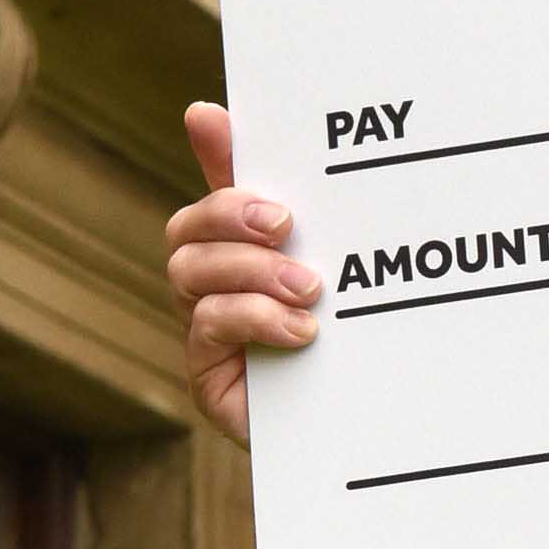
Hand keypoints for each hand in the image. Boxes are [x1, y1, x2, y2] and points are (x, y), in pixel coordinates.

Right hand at [167, 105, 322, 438]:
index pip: (219, 188)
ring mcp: (204, 327)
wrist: (359, 432)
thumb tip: (287, 145)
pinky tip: (299, 329)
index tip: (208, 116)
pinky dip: (252, 318)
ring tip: (309, 290)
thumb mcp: (345, 276)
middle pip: (188, 227)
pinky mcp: (206, 373)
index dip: (211, 151)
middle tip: (284, 224)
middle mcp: (214, 283)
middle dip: (230, 215)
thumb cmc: (347, 349)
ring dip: (249, 270)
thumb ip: (320, 216)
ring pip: (190, 270)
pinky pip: (205, 325)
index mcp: (245, 250)